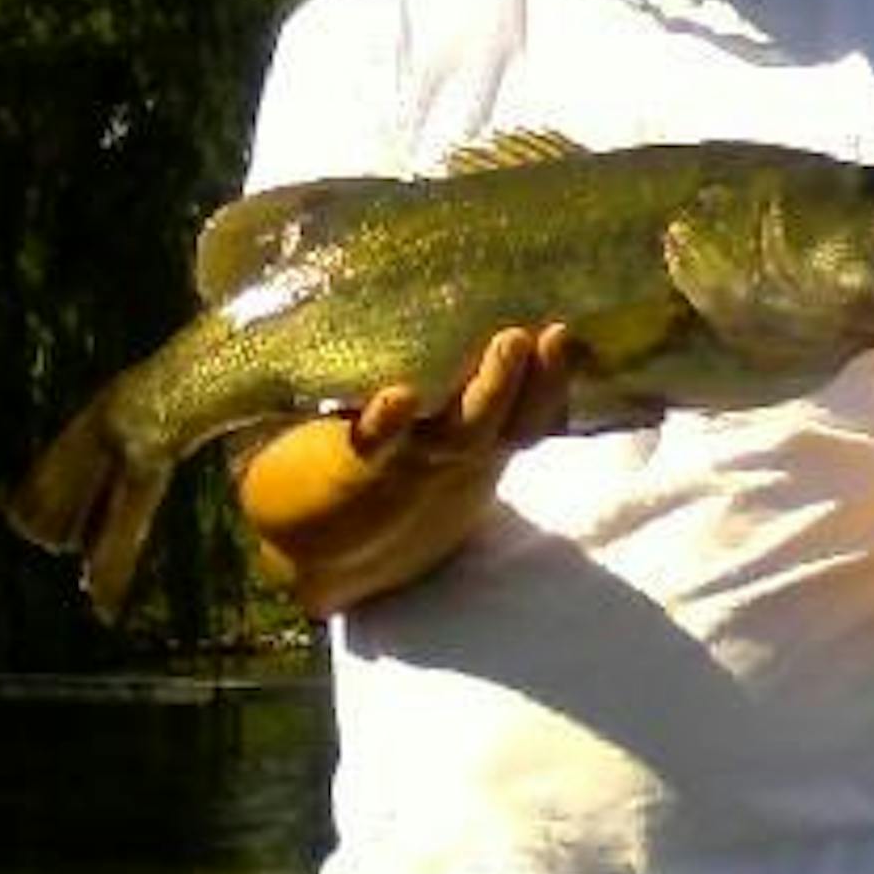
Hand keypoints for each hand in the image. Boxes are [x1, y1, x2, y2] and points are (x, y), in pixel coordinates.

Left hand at [235, 324, 573, 616]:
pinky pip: (378, 445)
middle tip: (554, 335)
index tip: (573, 338)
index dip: (556, 382)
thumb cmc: (365, 482)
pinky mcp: (356, 473)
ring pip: (462, 432)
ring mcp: (410, 469)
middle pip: (509, 424)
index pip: (530, 416)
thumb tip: (491, 324)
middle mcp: (452, 460)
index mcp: (474, 450)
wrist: (300, 549)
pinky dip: (389, 423)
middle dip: (538, 383)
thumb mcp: (427, 447)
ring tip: (509, 343)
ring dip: (490, 390)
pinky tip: (399, 398)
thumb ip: (456, 396)